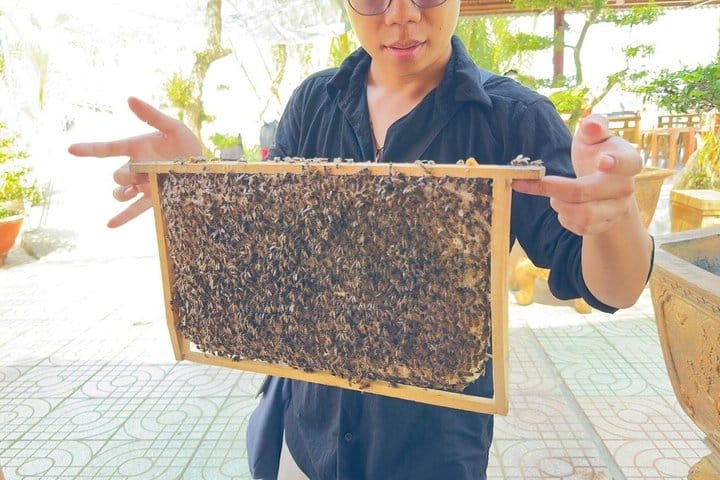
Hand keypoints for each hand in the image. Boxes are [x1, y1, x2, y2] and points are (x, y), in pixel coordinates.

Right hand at [68, 97, 201, 227]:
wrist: (204, 167)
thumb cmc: (186, 144)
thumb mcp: (172, 127)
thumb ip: (151, 116)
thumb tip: (130, 99)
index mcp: (136, 148)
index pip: (107, 149)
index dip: (89, 149)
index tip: (71, 149)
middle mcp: (136, 167)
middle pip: (117, 174)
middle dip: (125, 174)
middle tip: (144, 171)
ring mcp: (143, 184)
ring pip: (120, 191)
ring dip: (122, 192)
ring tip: (134, 189)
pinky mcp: (153, 198)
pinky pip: (135, 210)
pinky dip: (122, 217)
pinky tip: (110, 224)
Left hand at [511, 114, 642, 235]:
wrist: (603, 182)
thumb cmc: (597, 153)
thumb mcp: (593, 137)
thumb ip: (594, 127)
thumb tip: (592, 125)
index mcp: (628, 161)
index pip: (628, 163)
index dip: (616, 163)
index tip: (601, 161)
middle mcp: (626, 188)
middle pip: (587, 191)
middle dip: (554, 188)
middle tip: (537, 181)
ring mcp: (617, 209)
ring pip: (584, 216)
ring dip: (559, 206)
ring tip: (553, 196)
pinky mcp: (606, 225)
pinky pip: (582, 229)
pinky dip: (564, 218)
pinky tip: (562, 207)